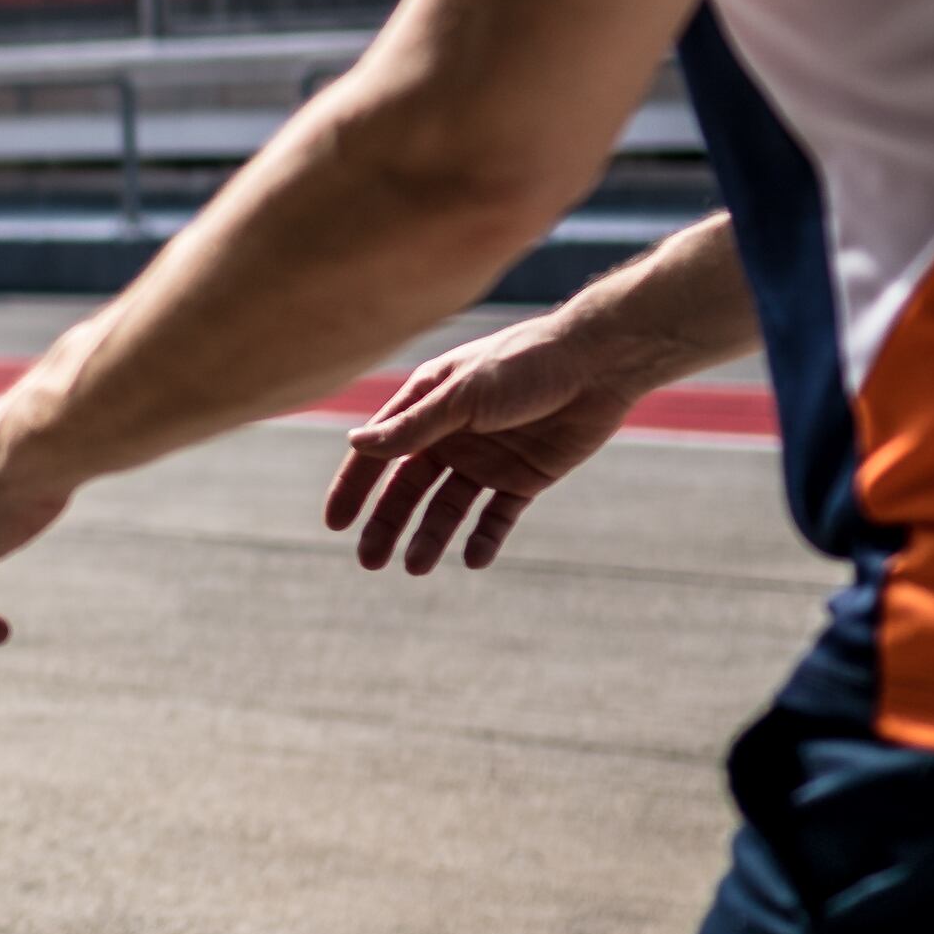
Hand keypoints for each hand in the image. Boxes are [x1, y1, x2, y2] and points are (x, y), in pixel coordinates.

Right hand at [322, 313, 644, 572]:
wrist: (598, 365)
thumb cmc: (523, 366)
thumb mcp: (463, 397)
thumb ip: (413, 426)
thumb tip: (357, 445)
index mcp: (427, 408)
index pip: (380, 453)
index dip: (355, 488)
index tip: (336, 524)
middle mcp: (452, 436)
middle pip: (408, 489)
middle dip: (387, 524)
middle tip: (370, 562)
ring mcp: (487, 459)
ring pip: (448, 508)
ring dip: (431, 536)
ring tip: (416, 568)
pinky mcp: (525, 478)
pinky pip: (497, 516)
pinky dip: (484, 539)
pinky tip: (473, 559)